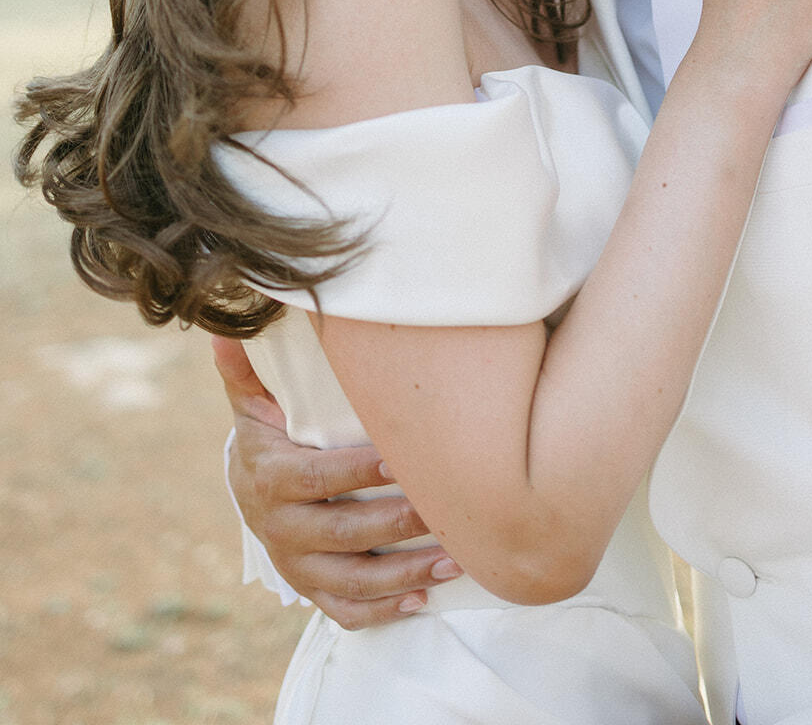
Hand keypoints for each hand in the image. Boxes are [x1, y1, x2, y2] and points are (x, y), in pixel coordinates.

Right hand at [212, 337, 462, 627]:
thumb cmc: (270, 436)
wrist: (249, 490)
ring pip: (351, 580)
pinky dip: (384, 611)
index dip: (358, 472)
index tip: (400, 460)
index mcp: (272, 478)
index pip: (319, 478)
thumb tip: (226, 332)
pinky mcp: (311, 591)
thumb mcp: (255, 404)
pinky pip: (346, 611)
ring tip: (454, 560)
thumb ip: (248, 371)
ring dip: (405, 575)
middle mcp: (281, 529)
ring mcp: (297, 566)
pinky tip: (424, 599)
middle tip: (444, 512)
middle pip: (343, 533)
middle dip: (396, 525)